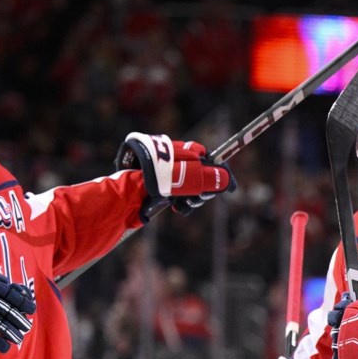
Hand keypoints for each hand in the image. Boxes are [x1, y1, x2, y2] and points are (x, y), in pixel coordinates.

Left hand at [115, 133, 235, 218]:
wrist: (128, 191)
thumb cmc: (158, 178)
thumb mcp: (189, 176)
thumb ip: (211, 178)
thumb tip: (227, 181)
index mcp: (183, 151)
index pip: (209, 160)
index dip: (220, 173)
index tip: (229, 187)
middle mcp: (177, 162)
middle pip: (203, 177)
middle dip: (203, 189)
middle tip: (198, 197)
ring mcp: (169, 176)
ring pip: (192, 190)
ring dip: (192, 199)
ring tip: (182, 203)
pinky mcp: (161, 189)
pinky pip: (179, 198)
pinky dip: (181, 204)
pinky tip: (176, 207)